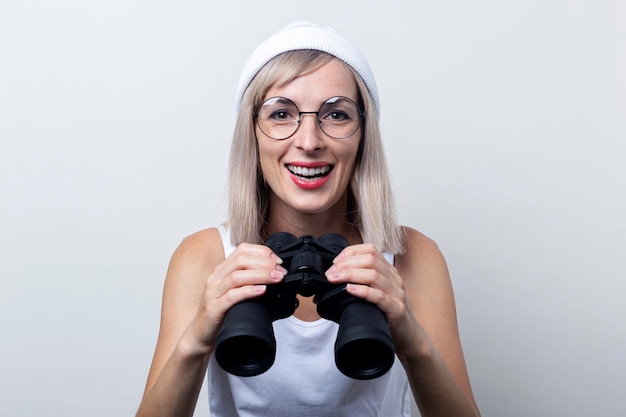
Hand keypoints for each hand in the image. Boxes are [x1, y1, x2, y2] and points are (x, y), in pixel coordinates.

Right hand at [188, 243, 286, 353]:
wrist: (200, 335)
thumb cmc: (221, 313)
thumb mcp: (234, 291)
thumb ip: (248, 281)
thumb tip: (275, 276)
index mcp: (221, 271)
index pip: (242, 250)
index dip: (262, 252)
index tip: (278, 261)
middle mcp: (216, 278)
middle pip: (241, 260)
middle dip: (265, 263)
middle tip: (281, 271)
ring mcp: (213, 293)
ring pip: (237, 276)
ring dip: (261, 275)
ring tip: (276, 278)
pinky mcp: (213, 309)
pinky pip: (231, 296)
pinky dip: (248, 291)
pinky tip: (262, 290)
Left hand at [324, 243, 419, 357]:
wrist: (409, 336)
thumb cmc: (387, 314)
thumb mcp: (374, 293)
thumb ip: (360, 282)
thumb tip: (333, 277)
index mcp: (388, 271)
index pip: (370, 250)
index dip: (351, 252)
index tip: (335, 262)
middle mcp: (394, 279)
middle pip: (369, 260)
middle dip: (346, 264)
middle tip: (330, 273)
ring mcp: (397, 293)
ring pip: (373, 275)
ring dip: (350, 275)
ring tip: (335, 279)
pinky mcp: (397, 309)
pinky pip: (379, 296)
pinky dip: (363, 291)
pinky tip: (350, 290)